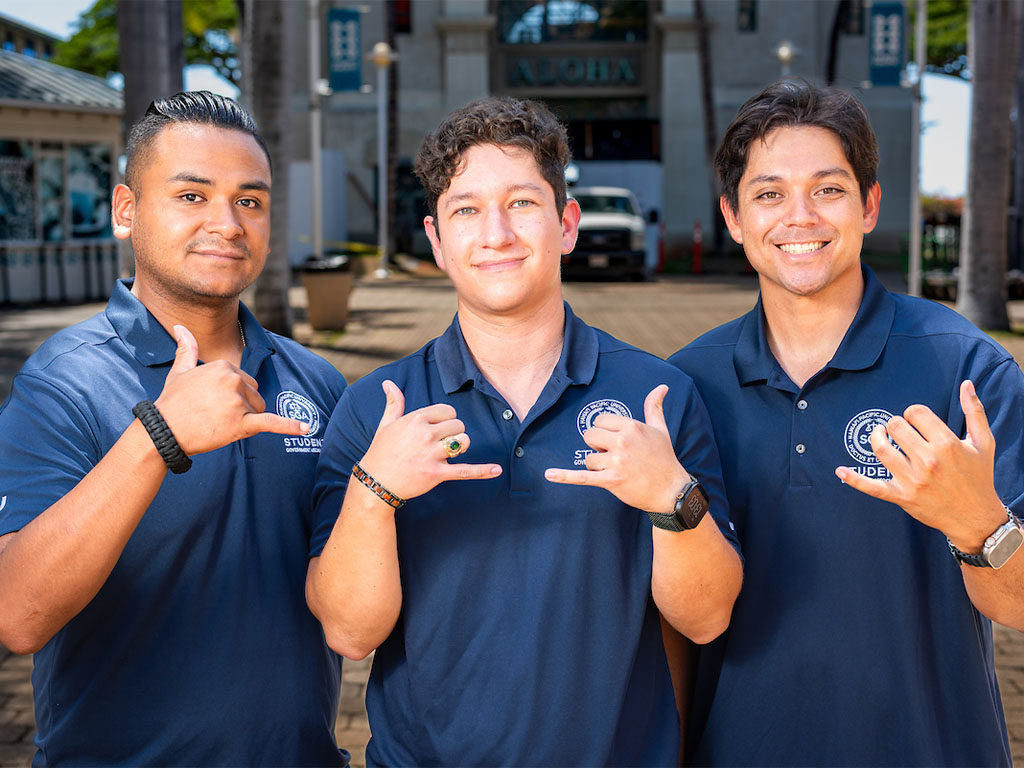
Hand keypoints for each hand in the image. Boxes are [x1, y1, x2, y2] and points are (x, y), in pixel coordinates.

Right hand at [153, 325, 310, 454]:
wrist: (163, 430)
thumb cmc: (172, 402)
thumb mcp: (180, 371)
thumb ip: (187, 348)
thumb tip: (180, 326)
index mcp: (224, 365)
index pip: (245, 381)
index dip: (233, 396)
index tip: (213, 403)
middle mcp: (234, 380)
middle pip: (255, 395)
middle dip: (242, 407)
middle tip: (215, 415)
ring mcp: (238, 401)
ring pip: (258, 410)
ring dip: (245, 420)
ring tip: (219, 424)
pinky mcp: (242, 423)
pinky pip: (271, 423)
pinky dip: (289, 426)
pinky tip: (305, 428)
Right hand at [357, 380, 501, 500]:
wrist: (376, 482)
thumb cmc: (381, 451)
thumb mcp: (386, 424)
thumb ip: (394, 402)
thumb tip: (388, 383)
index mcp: (416, 419)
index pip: (448, 411)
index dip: (447, 420)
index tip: (437, 429)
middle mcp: (425, 434)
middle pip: (459, 426)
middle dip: (454, 434)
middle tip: (440, 443)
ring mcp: (431, 454)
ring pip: (463, 442)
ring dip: (460, 446)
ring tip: (449, 452)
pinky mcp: (437, 474)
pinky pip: (465, 470)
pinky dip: (482, 471)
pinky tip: (497, 470)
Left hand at [544, 385, 688, 512]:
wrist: (671, 490)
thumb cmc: (665, 458)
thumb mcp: (660, 429)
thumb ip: (654, 407)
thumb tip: (661, 387)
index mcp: (631, 426)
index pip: (599, 421)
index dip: (604, 432)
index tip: (615, 440)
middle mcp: (622, 441)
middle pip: (589, 436)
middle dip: (597, 446)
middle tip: (613, 455)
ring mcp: (616, 462)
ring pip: (588, 458)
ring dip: (597, 465)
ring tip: (616, 470)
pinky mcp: (611, 480)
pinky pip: (582, 476)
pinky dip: (564, 476)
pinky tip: (549, 474)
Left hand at [835, 380, 1005, 545]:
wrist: (976, 517)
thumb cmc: (979, 476)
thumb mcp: (983, 443)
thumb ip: (974, 411)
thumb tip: (966, 384)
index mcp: (947, 444)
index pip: (915, 413)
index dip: (914, 413)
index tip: (918, 421)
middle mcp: (928, 461)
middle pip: (896, 427)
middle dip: (897, 425)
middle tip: (901, 431)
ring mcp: (913, 480)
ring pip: (881, 450)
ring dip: (876, 438)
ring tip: (879, 434)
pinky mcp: (902, 497)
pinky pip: (872, 487)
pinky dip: (854, 479)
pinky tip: (840, 470)